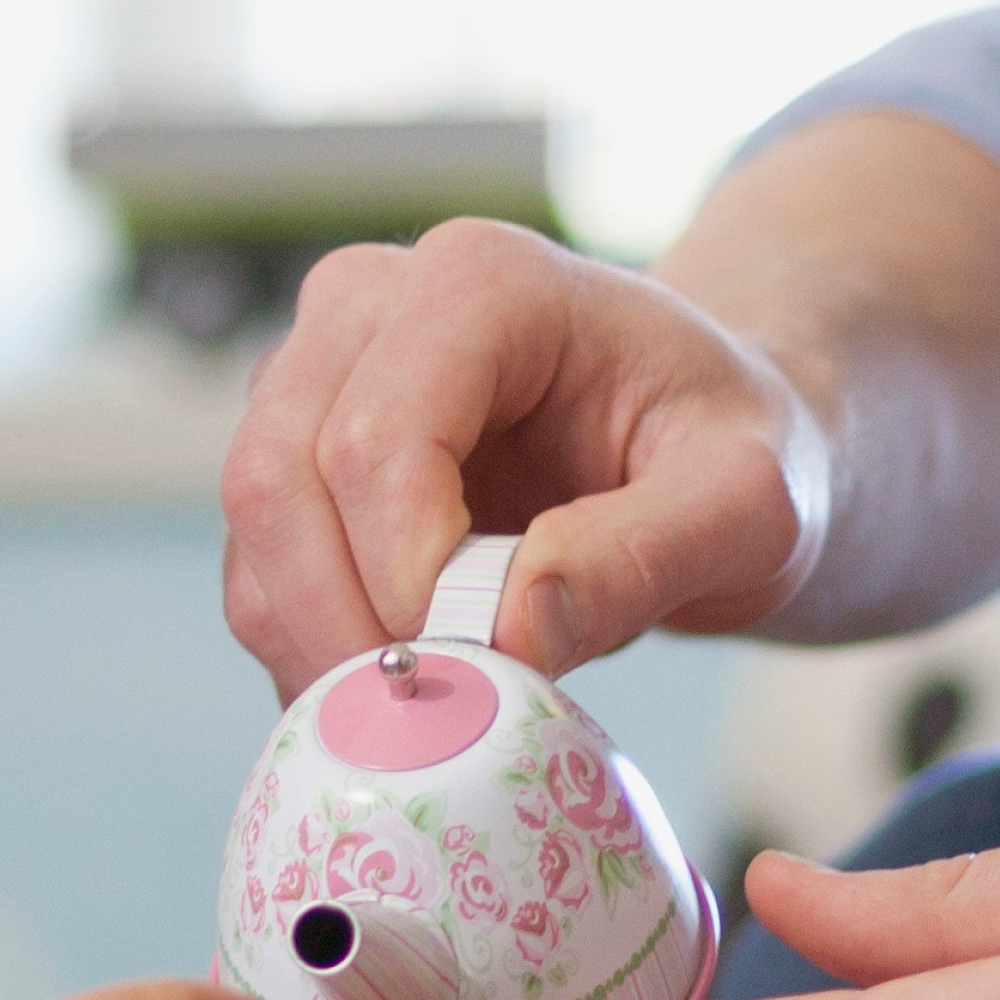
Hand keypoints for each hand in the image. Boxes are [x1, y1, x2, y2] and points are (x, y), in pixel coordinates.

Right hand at [220, 217, 822, 692]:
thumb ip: (647, 556)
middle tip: (438, 718)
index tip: (485, 668)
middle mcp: (370, 302)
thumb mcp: (748, 507)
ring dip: (320, 648)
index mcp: (483, 282)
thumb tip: (512, 631)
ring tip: (436, 709)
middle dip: (344, 625)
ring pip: (252, 533)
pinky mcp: (294, 454)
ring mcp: (314, 373)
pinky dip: (313, 650)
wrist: (699, 446)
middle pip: (277, 477)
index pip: (377, 439)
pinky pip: (258, 571)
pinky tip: (409, 686)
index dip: (406, 577)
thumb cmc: (730, 454)